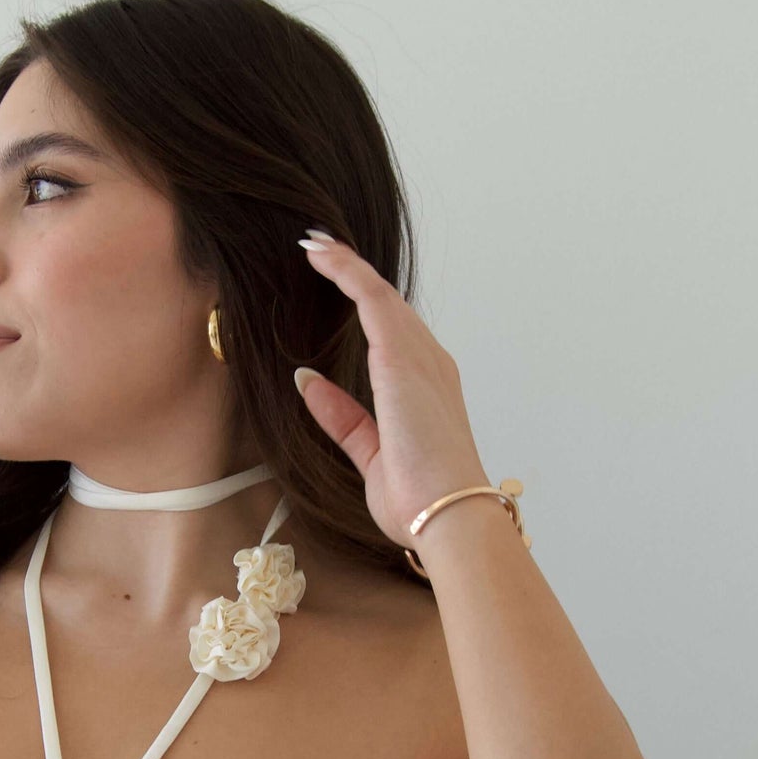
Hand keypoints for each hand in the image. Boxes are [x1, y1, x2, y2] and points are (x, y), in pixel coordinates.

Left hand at [291, 233, 492, 550]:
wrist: (448, 515)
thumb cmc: (419, 498)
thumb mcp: (369, 454)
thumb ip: (342, 416)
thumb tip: (308, 382)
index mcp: (426, 388)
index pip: (391, 331)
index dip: (363, 299)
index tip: (334, 278)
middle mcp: (429, 364)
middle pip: (387, 303)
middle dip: (353, 271)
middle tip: (318, 247)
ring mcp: (420, 357)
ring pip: (379, 292)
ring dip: (345, 263)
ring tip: (313, 242)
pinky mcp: (402, 357)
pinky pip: (372, 298)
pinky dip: (346, 272)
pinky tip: (321, 256)